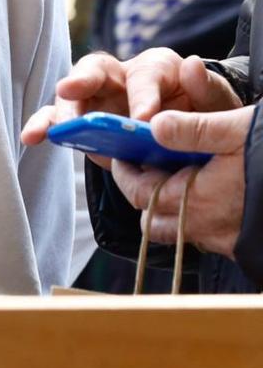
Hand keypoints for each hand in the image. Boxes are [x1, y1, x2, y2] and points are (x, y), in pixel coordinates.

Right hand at [20, 48, 238, 165]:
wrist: (189, 139)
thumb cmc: (202, 118)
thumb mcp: (216, 104)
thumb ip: (206, 88)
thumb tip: (192, 65)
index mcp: (156, 67)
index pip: (144, 75)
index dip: (142, 96)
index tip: (142, 119)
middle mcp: (120, 76)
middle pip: (95, 69)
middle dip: (82, 80)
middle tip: (72, 91)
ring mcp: (96, 98)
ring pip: (70, 96)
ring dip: (61, 111)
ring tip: (54, 128)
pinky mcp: (81, 120)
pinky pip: (57, 120)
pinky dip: (43, 127)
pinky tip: (31, 138)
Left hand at [110, 104, 254, 256]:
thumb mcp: (239, 130)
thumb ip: (194, 128)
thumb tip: (154, 125)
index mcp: (195, 200)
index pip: (137, 193)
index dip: (124, 172)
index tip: (123, 152)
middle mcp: (207, 227)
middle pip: (153, 220)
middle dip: (144, 194)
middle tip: (149, 164)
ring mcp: (227, 239)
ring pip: (180, 230)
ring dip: (170, 207)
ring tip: (181, 174)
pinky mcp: (245, 243)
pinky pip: (208, 235)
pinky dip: (198, 215)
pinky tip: (213, 189)